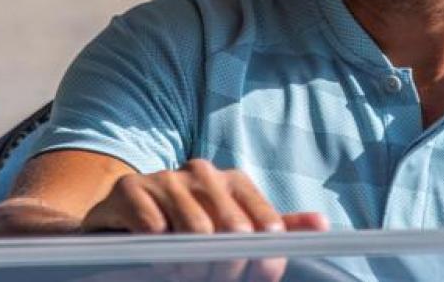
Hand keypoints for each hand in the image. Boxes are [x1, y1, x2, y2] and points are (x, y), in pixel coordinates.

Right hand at [82, 159, 328, 281]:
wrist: (121, 218)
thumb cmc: (184, 228)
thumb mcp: (232, 226)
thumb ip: (275, 228)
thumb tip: (322, 225)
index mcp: (233, 181)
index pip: (265, 226)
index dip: (262, 262)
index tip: (249, 278)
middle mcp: (202, 171)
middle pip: (233, 231)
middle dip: (222, 268)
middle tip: (206, 278)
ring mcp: (166, 177)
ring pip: (195, 232)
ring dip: (187, 266)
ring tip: (179, 270)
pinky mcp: (131, 188)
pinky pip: (153, 228)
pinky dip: (156, 253)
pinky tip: (153, 254)